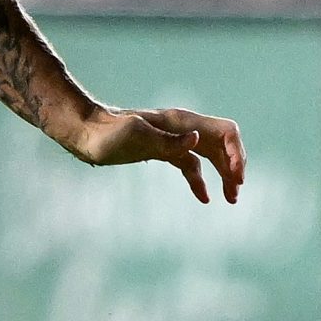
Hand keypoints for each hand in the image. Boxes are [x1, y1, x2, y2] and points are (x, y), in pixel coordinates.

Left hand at [61, 106, 245, 202]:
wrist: (84, 133)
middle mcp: (183, 128)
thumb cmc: (107, 134)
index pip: (225, 133)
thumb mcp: (137, 138)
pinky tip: (205, 197)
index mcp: (182, 122)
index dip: (236, 154)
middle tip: (235, 194)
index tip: (236, 180)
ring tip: (231, 198)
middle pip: (222, 144)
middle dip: (234, 167)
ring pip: (210, 155)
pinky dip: (201, 180)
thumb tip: (198, 140)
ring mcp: (174, 139)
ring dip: (223, 174)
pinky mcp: (163, 151)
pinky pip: (191, 165)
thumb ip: (169, 141)